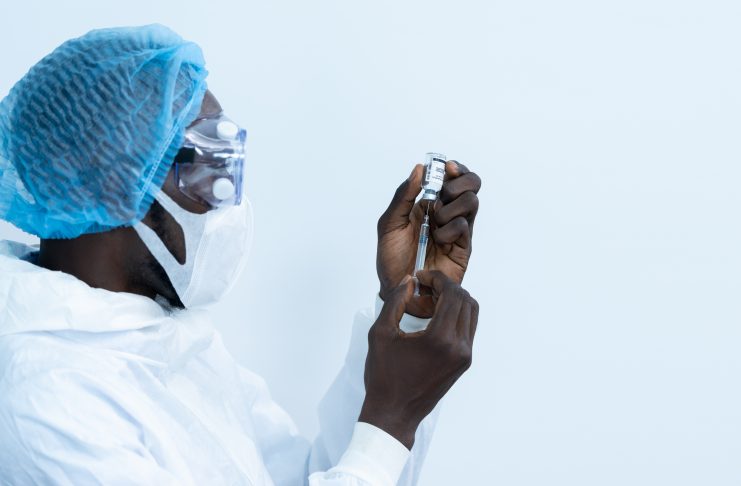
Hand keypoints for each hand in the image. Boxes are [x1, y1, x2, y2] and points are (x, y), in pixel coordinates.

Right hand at [359, 270, 478, 448]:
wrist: (394, 413)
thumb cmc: (384, 377)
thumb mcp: (380, 333)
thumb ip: (396, 301)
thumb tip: (409, 281)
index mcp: (441, 339)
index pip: (453, 294)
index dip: (437, 278)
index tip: (421, 276)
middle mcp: (459, 347)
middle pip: (466, 300)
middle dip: (446, 286)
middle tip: (424, 284)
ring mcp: (464, 356)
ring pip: (471, 314)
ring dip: (453, 300)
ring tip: (429, 298)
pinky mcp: (464, 362)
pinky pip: (467, 329)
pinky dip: (455, 315)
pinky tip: (434, 315)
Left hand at [377, 160, 480, 317]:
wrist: (399, 290)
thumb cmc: (392, 258)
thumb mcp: (389, 223)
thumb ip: (403, 196)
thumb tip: (419, 168)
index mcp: (429, 203)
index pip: (452, 177)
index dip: (455, 168)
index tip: (446, 167)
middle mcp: (446, 213)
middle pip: (471, 184)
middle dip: (460, 182)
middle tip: (442, 195)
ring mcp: (457, 230)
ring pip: (471, 202)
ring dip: (451, 207)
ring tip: (435, 222)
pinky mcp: (463, 247)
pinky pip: (464, 226)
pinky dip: (449, 229)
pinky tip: (438, 241)